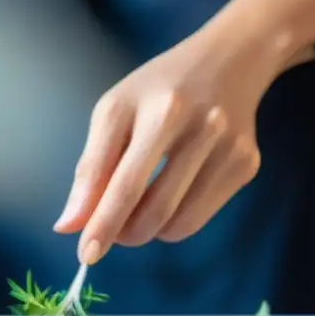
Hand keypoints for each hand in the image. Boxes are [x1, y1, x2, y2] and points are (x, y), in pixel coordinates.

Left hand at [54, 0, 314, 264]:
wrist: (229, 60)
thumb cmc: (157, 91)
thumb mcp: (114, 113)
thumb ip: (90, 169)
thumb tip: (68, 225)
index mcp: (161, 111)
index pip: (126, 183)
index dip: (103, 224)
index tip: (85, 255)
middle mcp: (202, 128)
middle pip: (153, 210)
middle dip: (123, 232)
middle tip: (110, 228)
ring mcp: (229, 149)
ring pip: (177, 224)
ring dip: (147, 230)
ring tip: (137, 207)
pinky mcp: (246, 166)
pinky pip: (197, 218)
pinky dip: (173, 221)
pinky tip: (170, 193)